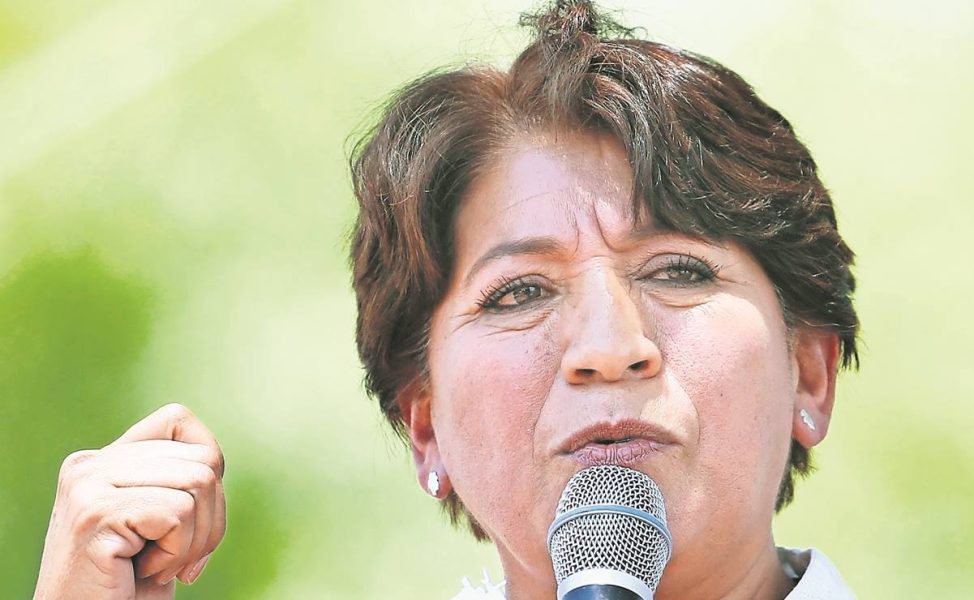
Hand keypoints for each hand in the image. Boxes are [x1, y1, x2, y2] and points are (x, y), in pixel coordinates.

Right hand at [33, 403, 226, 599]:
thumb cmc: (130, 583)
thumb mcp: (158, 520)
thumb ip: (175, 480)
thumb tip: (214, 459)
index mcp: (102, 459)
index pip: (178, 419)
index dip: (209, 461)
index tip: (194, 512)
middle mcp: (89, 464)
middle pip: (203, 459)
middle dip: (212, 516)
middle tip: (181, 555)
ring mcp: (88, 485)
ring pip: (199, 483)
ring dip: (195, 539)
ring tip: (161, 563)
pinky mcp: (95, 513)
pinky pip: (179, 513)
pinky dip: (177, 551)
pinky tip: (144, 570)